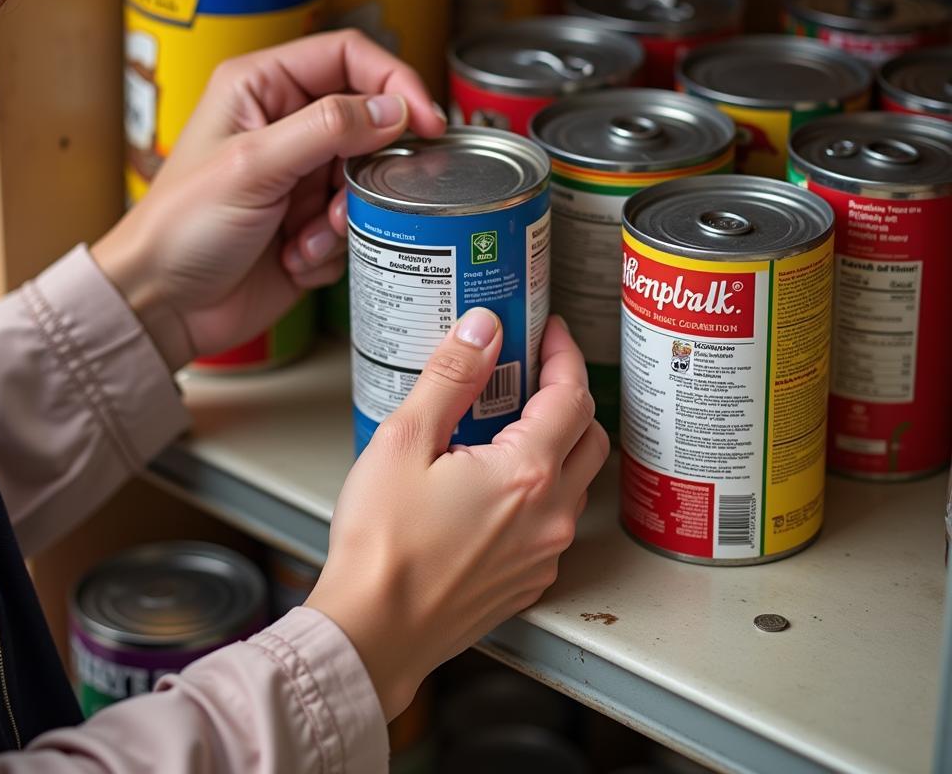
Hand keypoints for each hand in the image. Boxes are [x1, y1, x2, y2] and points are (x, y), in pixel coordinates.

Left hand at [92, 30, 444, 370]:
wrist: (163, 305)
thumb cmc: (182, 226)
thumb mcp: (254, 166)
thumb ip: (327, 128)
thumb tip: (393, 109)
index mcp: (262, 87)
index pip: (348, 57)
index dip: (394, 83)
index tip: (427, 121)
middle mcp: (286, 125)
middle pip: (367, 124)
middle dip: (367, 170)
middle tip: (351, 201)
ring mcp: (300, 176)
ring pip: (367, 180)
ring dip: (346, 216)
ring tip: (304, 238)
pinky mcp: (311, 222)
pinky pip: (356, 223)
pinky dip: (333, 246)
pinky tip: (292, 258)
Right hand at [306, 312, 608, 719]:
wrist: (372, 634)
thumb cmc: (382, 544)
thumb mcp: (405, 440)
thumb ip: (451, 376)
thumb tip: (483, 328)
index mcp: (527, 472)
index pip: (572, 395)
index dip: (563, 356)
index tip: (549, 333)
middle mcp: (551, 515)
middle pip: (589, 435)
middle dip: (568, 396)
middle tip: (532, 373)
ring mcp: (544, 554)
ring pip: (575, 481)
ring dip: (558, 444)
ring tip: (509, 425)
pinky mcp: (528, 580)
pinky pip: (554, 522)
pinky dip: (541, 489)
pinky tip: (495, 485)